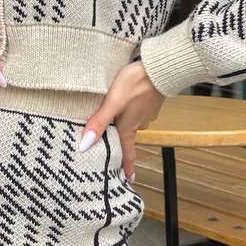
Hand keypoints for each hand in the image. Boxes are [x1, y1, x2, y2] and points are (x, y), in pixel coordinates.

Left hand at [77, 60, 164, 181]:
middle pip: (127, 136)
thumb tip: (85, 145)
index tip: (128, 179)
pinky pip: (137, 109)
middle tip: (112, 145)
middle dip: (120, 141)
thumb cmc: (136, 83)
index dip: (127, 166)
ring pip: (132, 121)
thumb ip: (99, 122)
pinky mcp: (149, 99)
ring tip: (115, 117)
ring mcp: (146, 111)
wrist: (160, 66)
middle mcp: (139, 122)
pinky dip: (131, 108)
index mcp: (129, 127)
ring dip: (125, 121)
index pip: (128, 152)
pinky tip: (126, 100)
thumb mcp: (113, 102)